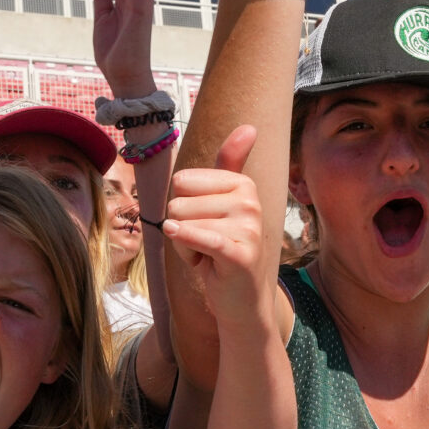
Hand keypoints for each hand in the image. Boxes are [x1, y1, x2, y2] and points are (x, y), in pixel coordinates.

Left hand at [165, 126, 270, 325]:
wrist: (243, 302)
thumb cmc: (225, 251)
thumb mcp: (223, 205)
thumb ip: (231, 165)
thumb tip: (249, 126)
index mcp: (243, 185)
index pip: (182, 181)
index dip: (183, 208)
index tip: (205, 226)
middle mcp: (250, 200)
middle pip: (178, 200)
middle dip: (183, 228)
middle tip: (205, 246)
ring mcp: (248, 226)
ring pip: (181, 220)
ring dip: (185, 247)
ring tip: (208, 258)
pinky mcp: (240, 253)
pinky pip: (198, 236)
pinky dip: (185, 243)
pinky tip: (190, 253)